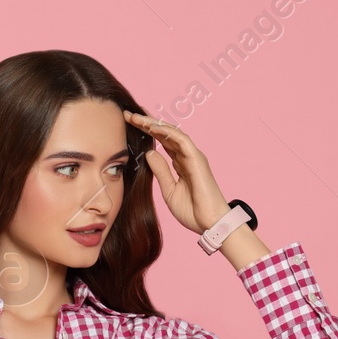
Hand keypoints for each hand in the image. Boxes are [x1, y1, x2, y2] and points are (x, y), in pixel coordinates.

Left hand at [123, 111, 231, 234]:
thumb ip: (160, 170)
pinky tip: (153, 127)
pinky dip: (168, 132)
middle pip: (165, 134)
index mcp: (180, 163)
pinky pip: (182, 141)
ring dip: (154, 124)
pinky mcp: (197, 160)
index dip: (146, 132)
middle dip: (147, 123)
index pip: (162, 142)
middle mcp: (187, 156)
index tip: (129, 125)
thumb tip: (149, 153)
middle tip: (128, 115)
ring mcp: (193, 156)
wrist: (208, 223)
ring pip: (172, 133)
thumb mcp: (168, 189)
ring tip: (137, 118)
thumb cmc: (192, 210)